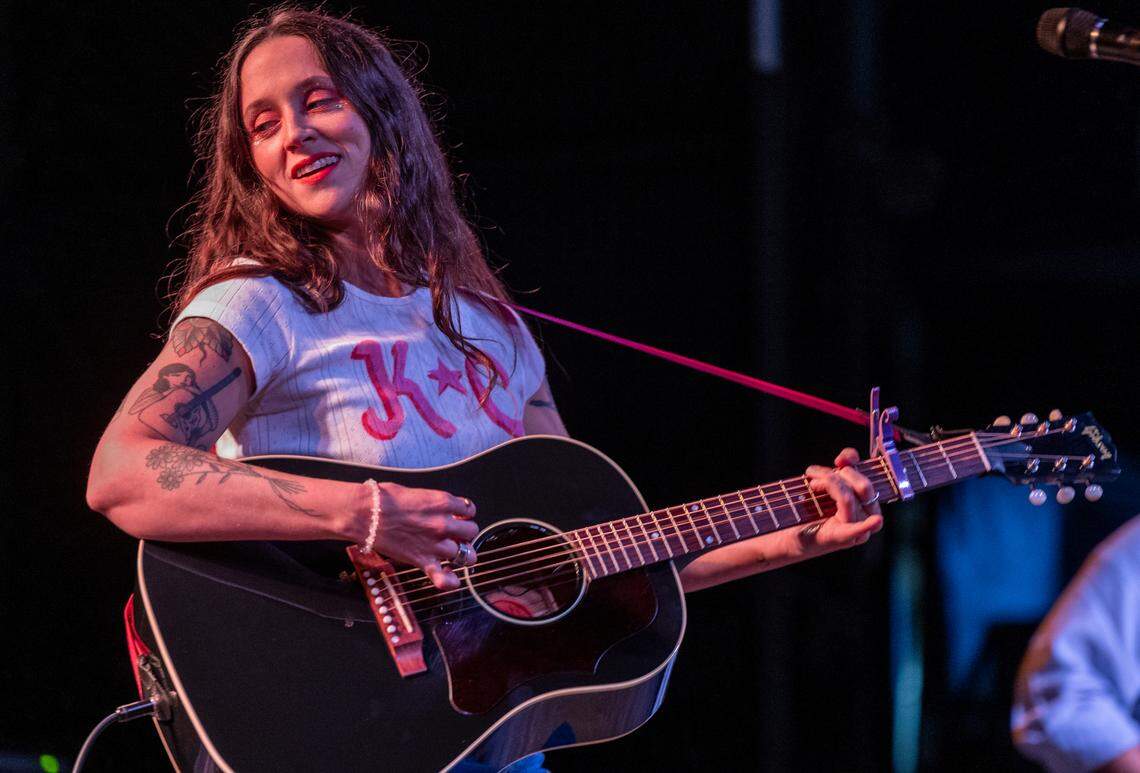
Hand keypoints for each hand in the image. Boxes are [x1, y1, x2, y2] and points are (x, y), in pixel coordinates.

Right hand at [348, 482, 478, 589]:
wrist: (365, 513)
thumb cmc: (385, 499)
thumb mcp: (418, 492)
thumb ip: (436, 502)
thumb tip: (443, 508)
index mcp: (443, 502)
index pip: (470, 509)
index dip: (464, 514)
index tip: (458, 516)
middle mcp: (443, 524)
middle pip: (472, 531)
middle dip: (465, 533)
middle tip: (455, 534)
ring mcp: (435, 544)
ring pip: (465, 554)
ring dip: (460, 554)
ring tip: (453, 552)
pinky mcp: (422, 560)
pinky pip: (443, 577)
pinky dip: (449, 581)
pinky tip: (452, 579)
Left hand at [800, 447, 883, 556]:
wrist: (792, 536)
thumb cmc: (811, 511)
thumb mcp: (827, 486)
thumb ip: (839, 470)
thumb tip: (845, 459)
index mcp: (869, 502)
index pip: (868, 475)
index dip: (853, 461)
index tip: (838, 460)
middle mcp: (869, 517)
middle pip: (863, 486)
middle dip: (836, 475)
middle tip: (814, 475)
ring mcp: (858, 530)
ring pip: (849, 497)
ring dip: (827, 484)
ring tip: (812, 485)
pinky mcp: (841, 538)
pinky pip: (856, 529)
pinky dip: (866, 526)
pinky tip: (874, 521)